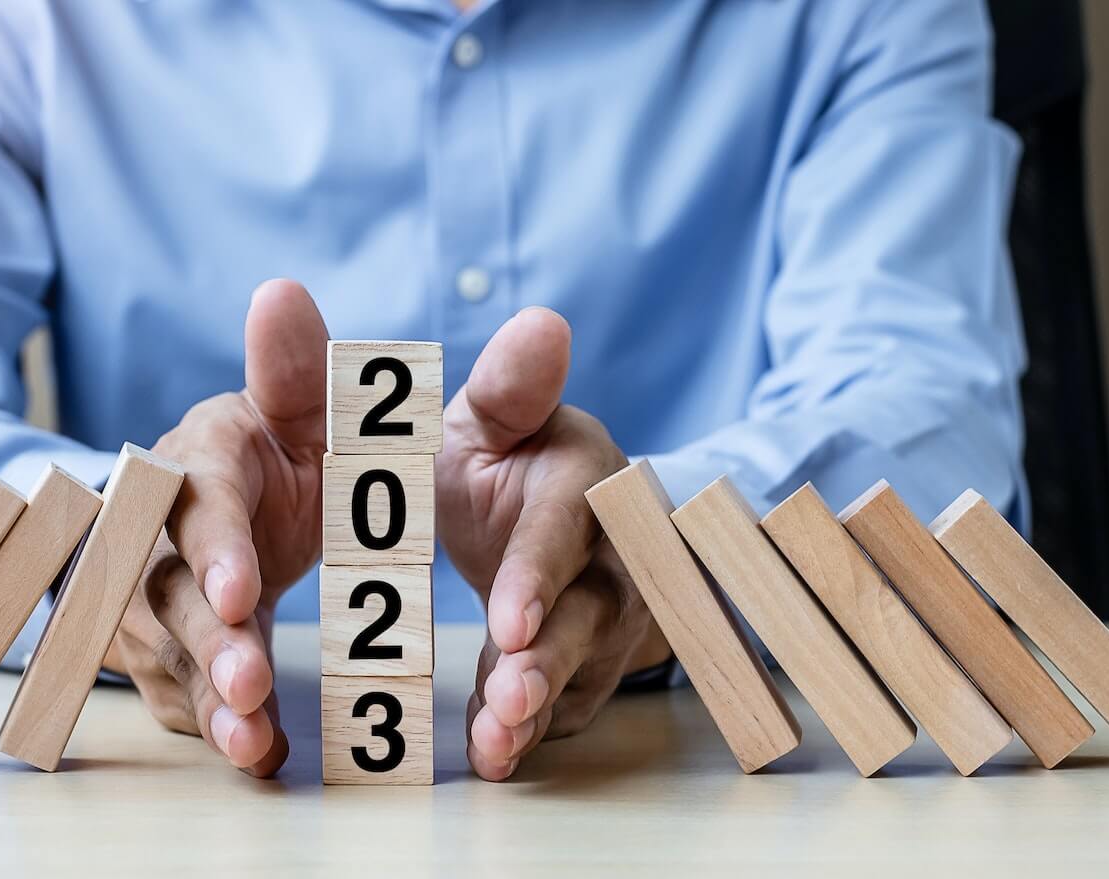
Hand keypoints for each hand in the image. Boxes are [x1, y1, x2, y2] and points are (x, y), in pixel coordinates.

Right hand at [104, 279, 328, 775]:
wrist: (218, 503)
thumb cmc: (270, 452)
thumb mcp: (294, 410)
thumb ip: (296, 369)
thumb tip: (281, 291)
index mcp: (193, 463)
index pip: (197, 503)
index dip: (215, 549)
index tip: (243, 590)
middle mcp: (150, 532)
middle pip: (167, 591)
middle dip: (210, 641)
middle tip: (252, 685)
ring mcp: (142, 598)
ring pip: (165, 654)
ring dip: (207, 699)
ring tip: (251, 741)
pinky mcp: (153, 653)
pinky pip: (176, 696)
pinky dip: (215, 726)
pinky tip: (259, 754)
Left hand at [436, 308, 671, 780]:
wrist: (547, 514)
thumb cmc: (509, 459)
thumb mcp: (494, 418)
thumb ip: (509, 386)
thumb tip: (543, 325)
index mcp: (585, 480)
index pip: (567, 528)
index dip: (539, 575)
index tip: (510, 623)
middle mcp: (614, 553)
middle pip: (590, 613)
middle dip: (548, 662)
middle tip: (506, 698)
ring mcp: (610, 616)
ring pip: (581, 670)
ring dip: (537, 709)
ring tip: (496, 742)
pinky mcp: (591, 666)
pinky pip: (567, 705)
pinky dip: (532, 732)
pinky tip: (495, 755)